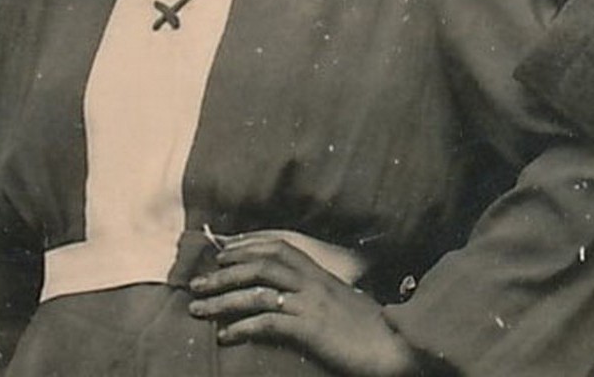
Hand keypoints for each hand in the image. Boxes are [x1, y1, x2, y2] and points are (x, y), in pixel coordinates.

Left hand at [189, 235, 418, 375]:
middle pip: (261, 264)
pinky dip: (242, 326)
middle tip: (197, 283)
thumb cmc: (370, 330)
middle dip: (224, 272)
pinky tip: (225, 336)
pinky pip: (269, 322)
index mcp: (321, 274)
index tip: (221, 253)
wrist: (396, 347)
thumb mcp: (342, 306)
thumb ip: (318, 297)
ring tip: (197, 309)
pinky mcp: (311, 329)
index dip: (247, 246)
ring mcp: (312, 304)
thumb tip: (290, 300)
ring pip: (258, 290)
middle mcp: (314, 282)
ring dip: (222, 299)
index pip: (279, 247)